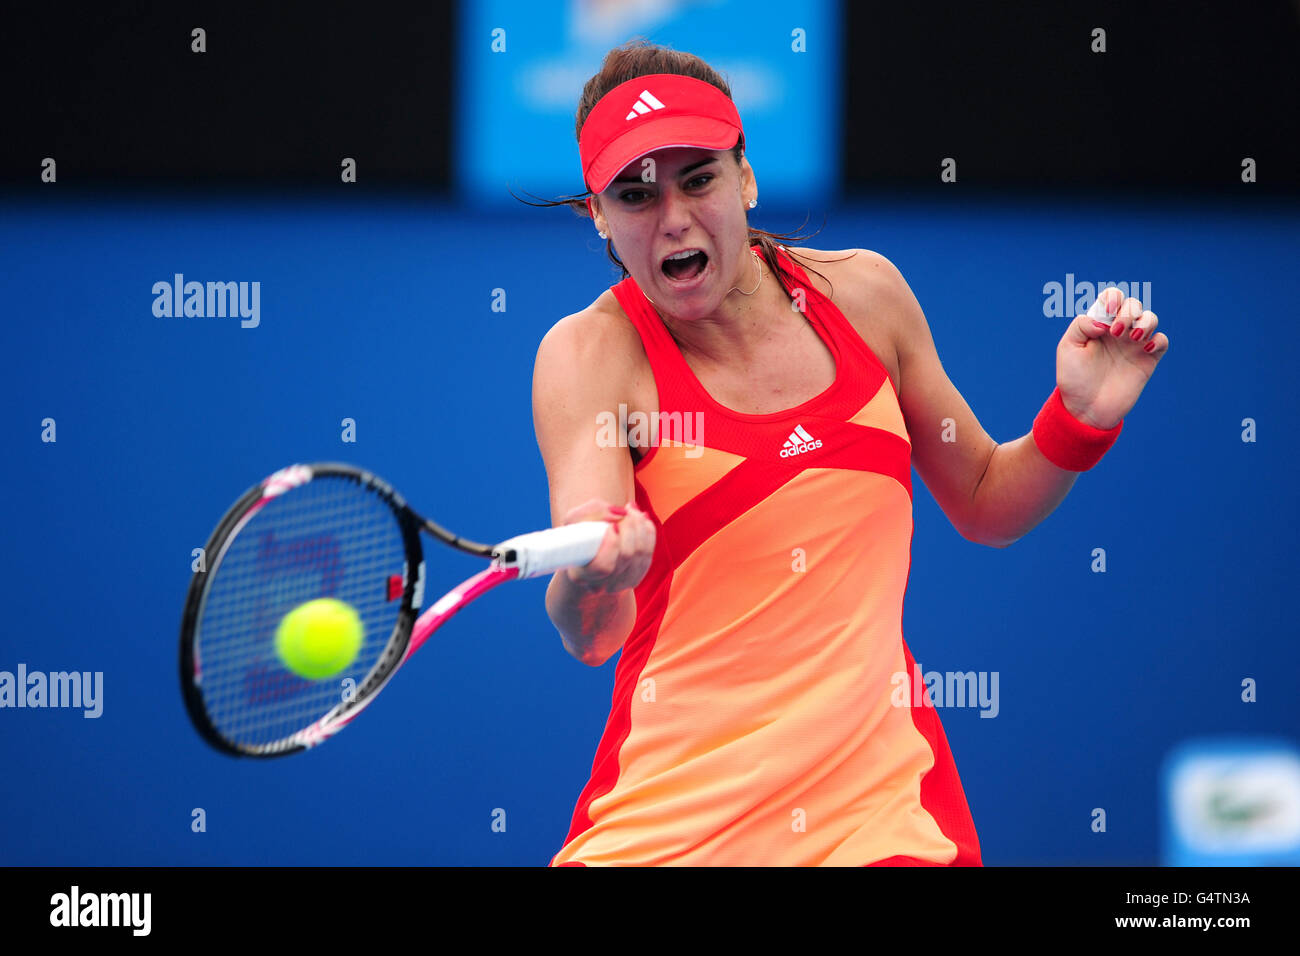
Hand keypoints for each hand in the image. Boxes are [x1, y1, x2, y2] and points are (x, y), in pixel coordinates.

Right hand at [560, 498, 654, 592]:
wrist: (587, 547)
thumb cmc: (579, 532)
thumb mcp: (577, 518)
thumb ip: (594, 512)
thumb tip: (620, 513)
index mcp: (580, 574)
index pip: (603, 566)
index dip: (612, 545)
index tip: (612, 525)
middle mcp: (599, 585)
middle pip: (626, 557)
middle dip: (630, 528)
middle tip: (626, 510)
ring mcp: (618, 585)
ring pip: (641, 556)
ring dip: (641, 527)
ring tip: (632, 510)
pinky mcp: (633, 579)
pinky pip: (648, 555)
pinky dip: (648, 534)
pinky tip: (642, 520)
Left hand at [1056, 287, 1169, 428]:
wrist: (1086, 409)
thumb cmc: (1073, 379)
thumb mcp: (1067, 348)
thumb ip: (1081, 325)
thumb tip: (1104, 321)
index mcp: (1098, 324)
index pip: (1112, 298)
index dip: (1113, 297)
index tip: (1107, 312)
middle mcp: (1118, 331)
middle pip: (1133, 304)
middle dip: (1128, 311)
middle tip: (1116, 332)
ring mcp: (1133, 345)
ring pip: (1151, 318)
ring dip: (1145, 321)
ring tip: (1131, 338)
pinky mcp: (1147, 360)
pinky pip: (1162, 340)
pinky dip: (1158, 339)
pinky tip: (1145, 349)